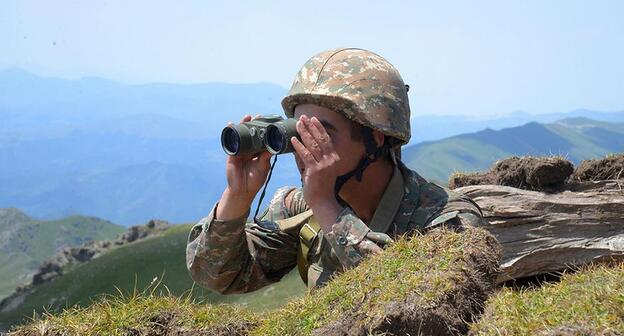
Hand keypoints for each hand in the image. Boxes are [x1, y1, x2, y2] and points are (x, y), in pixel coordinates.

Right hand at [224, 115, 272, 200]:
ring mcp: (240, 152)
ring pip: (241, 136)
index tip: (268, 122)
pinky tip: (231, 125)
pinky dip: (231, 134)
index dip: (263, 131)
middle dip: (253, 125)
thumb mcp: (263, 167)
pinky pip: (231, 142)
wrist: (243, 191)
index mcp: (257, 153)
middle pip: (251, 135)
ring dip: (242, 126)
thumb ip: (266, 157)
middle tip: (258, 116)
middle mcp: (248, 150)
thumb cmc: (255, 180)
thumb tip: (273, 147)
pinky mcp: (232, 155)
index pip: (260, 139)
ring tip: (247, 117)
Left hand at [291, 115, 342, 229]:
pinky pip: (306, 155)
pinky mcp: (316, 170)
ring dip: (304, 133)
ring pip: (313, 145)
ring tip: (298, 124)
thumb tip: (299, 146)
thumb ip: (311, 158)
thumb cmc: (319, 186)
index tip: (313, 119)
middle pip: (321, 139)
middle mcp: (331, 159)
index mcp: (334, 158)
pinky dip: (299, 146)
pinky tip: (293, 140)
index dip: (319, 128)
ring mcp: (324, 165)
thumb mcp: (318, 169)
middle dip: (311, 127)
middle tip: (303, 117)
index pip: (327, 139)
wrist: (322, 201)